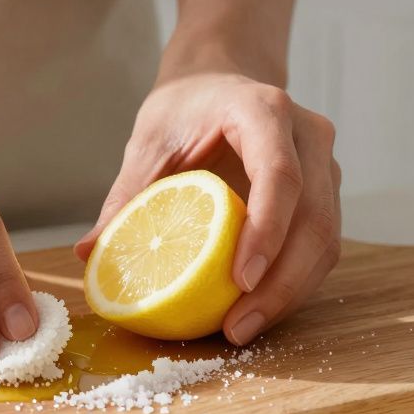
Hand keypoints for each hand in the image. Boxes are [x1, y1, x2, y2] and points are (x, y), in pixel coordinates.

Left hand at [75, 71, 340, 344]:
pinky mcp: (324, 195)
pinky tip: (256, 311)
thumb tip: (88, 252)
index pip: (279, 174)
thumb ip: (126, 196)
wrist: (219, 83)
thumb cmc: (184, 109)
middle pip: (312, 218)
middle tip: (237, 327)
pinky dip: (291, 284)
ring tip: (243, 329)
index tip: (239, 280)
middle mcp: (307, 136)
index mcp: (264, 111)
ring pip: (324, 239)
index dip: (265, 231)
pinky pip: (318, 247)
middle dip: (279, 283)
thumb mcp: (148, 143)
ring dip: (288, 293)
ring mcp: (325, 166)